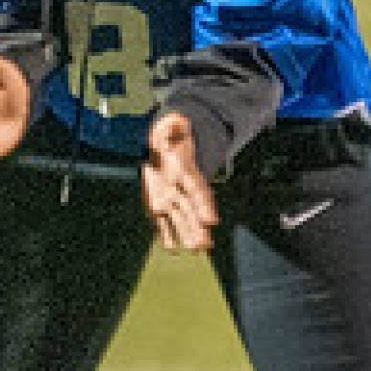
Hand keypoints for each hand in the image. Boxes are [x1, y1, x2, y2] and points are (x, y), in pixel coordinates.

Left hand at [140, 112, 217, 252]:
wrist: (164, 148)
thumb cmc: (170, 137)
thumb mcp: (171, 126)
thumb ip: (174, 125)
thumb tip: (175, 120)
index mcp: (186, 171)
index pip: (198, 189)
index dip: (205, 205)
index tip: (211, 220)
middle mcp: (181, 188)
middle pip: (192, 211)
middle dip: (198, 228)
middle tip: (205, 245)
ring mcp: (171, 198)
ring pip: (182, 219)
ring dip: (188, 235)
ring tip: (196, 250)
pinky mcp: (159, 205)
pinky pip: (164, 222)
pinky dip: (167, 235)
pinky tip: (172, 249)